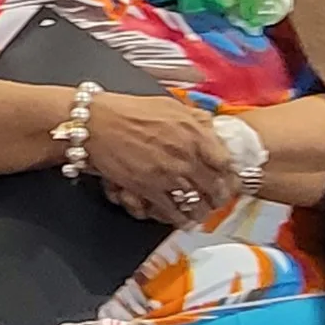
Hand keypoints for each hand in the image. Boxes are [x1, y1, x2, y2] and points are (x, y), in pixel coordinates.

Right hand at [82, 91, 235, 223]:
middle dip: (219, 197)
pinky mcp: (148, 189)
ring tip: (201, 213)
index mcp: (194, 134)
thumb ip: (194, 117)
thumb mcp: (169, 104)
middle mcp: (186, 156)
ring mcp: (168, 175)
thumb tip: (211, 126)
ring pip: (196, 204)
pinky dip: (178, 219)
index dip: (230, 175)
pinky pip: (172, 212)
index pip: (226, 163)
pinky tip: (181, 219)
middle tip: (218, 200)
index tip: (228, 179)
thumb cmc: (127, 110)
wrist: (95, 122)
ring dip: (201, 211)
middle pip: (216, 187)